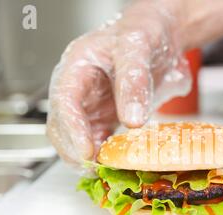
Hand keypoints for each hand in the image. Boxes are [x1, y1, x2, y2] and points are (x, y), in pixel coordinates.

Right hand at [46, 0, 191, 164]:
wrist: (160, 38)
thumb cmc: (143, 34)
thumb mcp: (137, 49)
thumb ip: (133, 82)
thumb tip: (132, 119)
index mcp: (77, 68)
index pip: (64, 101)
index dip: (72, 128)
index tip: (87, 150)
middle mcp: (78, 91)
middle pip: (62, 126)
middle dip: (75, 150)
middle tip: (96, 169)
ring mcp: (91, 108)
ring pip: (77, 140)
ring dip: (88, 158)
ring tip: (107, 171)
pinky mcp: (106, 121)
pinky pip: (99, 143)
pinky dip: (105, 157)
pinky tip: (117, 164)